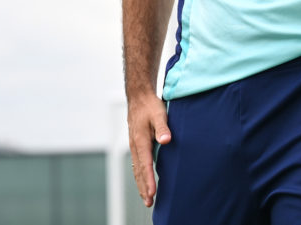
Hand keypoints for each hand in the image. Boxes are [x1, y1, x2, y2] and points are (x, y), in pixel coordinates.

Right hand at [127, 93, 171, 207]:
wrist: (139, 97)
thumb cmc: (150, 105)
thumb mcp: (159, 113)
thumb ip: (163, 127)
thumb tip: (166, 141)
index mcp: (140, 140)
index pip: (145, 163)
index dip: (148, 178)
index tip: (152, 192)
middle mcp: (135, 145)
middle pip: (139, 170)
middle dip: (143, 187)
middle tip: (149, 202)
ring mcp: (134, 146)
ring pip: (137, 169)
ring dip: (141, 184)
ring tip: (147, 198)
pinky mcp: (136, 145)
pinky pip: (137, 164)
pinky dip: (140, 175)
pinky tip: (143, 182)